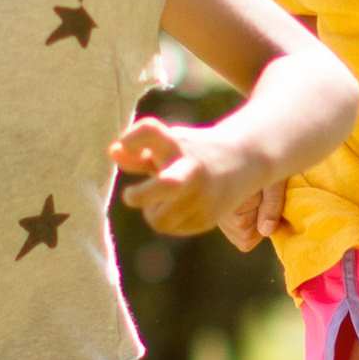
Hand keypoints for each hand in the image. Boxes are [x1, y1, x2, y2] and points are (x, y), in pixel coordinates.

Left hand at [111, 114, 287, 239]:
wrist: (246, 160)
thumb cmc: (195, 149)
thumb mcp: (170, 144)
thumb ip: (139, 152)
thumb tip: (112, 153)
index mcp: (176, 143)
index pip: (149, 132)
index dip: (131, 138)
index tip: (123, 145)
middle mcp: (190, 168)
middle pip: (166, 185)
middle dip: (142, 196)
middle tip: (130, 196)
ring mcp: (201, 195)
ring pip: (157, 218)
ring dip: (153, 210)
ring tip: (164, 200)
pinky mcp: (207, 217)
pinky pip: (171, 228)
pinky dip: (170, 219)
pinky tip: (184, 205)